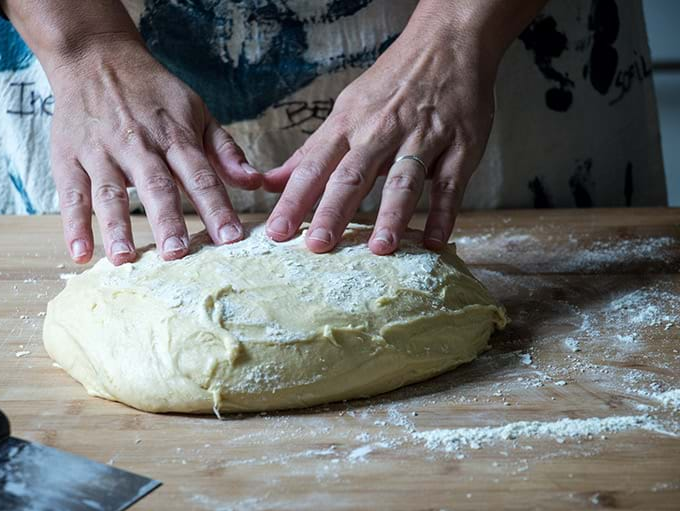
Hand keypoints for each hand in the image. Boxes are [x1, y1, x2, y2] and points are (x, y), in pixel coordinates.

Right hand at [1, 0, 261, 264]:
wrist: (95, 56)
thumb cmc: (152, 92)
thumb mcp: (196, 110)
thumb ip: (225, 150)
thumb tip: (255, 182)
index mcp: (175, 135)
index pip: (200, 175)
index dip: (216, 207)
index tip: (230, 238)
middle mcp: (139, 144)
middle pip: (156, 186)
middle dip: (167, 221)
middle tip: (177, 255)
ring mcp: (101, 151)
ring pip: (110, 192)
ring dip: (117, 226)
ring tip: (124, 259)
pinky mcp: (69, 158)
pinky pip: (71, 195)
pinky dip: (74, 225)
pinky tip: (81, 254)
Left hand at [262, 1, 526, 254]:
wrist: (447, 43)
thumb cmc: (389, 85)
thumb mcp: (345, 111)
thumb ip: (311, 153)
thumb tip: (270, 182)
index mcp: (348, 124)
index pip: (314, 166)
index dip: (294, 199)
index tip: (276, 232)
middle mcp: (381, 131)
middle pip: (353, 175)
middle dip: (333, 210)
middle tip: (318, 246)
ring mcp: (422, 138)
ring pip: (403, 180)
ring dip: (392, 215)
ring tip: (379, 248)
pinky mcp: (459, 146)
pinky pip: (450, 184)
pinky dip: (444, 214)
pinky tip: (433, 242)